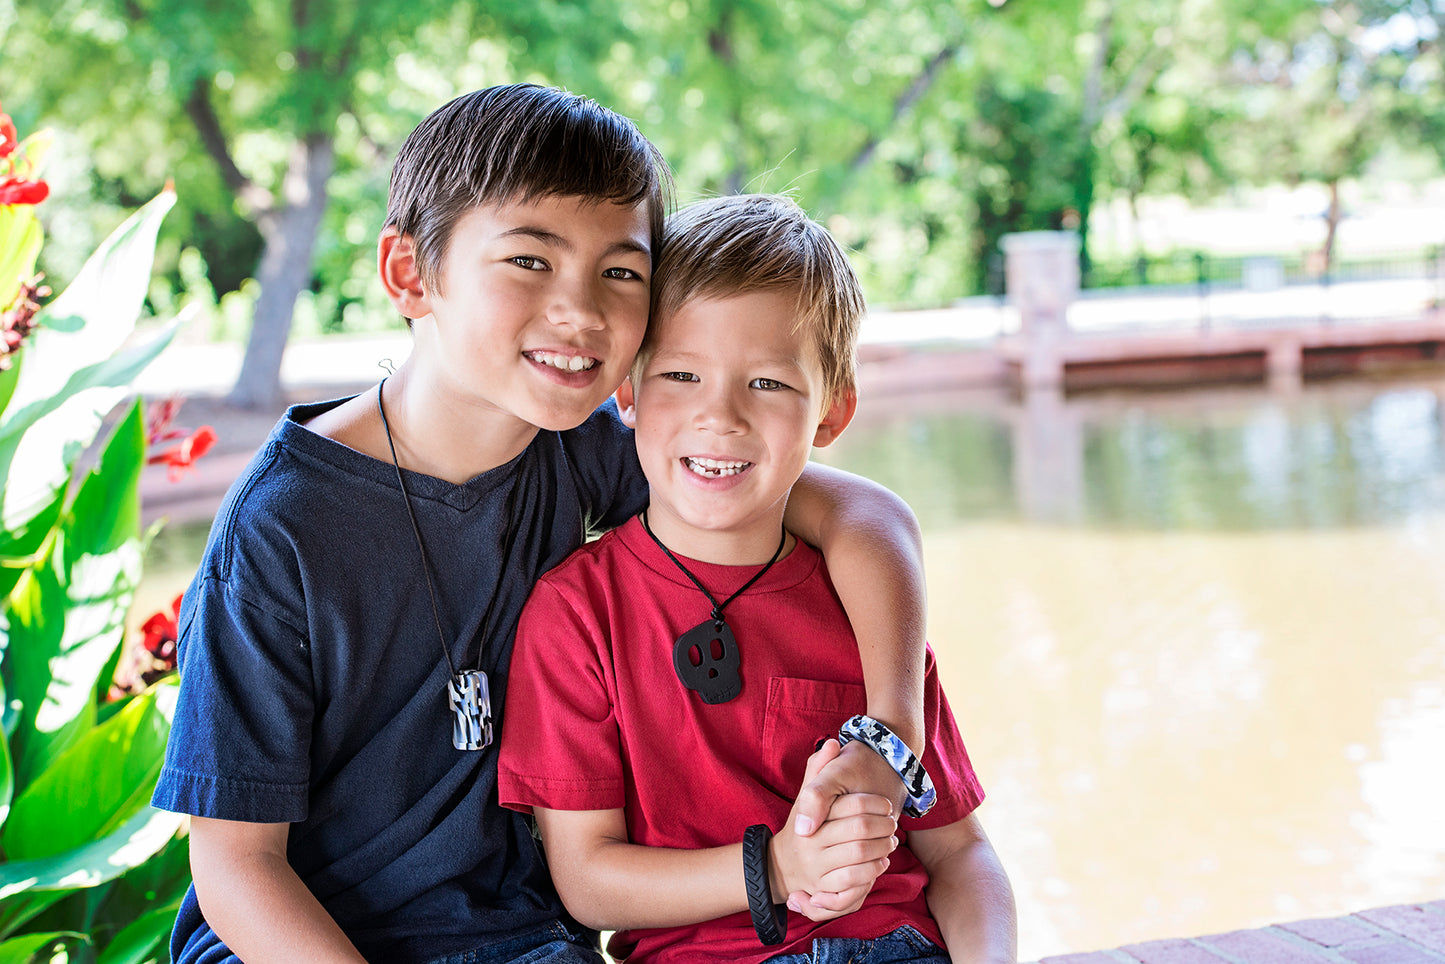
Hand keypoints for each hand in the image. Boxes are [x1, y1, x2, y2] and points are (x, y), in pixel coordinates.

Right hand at [771, 740, 896, 921]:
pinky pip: (854, 881)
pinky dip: (872, 871)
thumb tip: (831, 743)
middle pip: (860, 830)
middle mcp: (810, 842)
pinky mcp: (823, 888)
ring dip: (882, 848)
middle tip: (893, 825)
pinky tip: (881, 862)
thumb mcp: (806, 795)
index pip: (852, 806)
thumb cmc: (803, 825)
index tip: (886, 806)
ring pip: (860, 856)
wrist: (782, 865)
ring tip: (890, 842)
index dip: (876, 804)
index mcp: (809, 813)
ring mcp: (816, 867)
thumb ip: (818, 769)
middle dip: (884, 827)